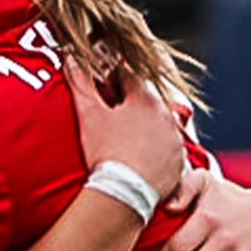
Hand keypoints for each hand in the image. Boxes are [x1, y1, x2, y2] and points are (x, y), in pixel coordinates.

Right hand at [67, 60, 186, 203]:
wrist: (125, 194)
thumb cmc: (106, 152)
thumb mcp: (88, 114)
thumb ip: (80, 82)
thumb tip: (70, 56)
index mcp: (145, 98)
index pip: (130, 74)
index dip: (113, 75)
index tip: (104, 81)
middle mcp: (166, 115)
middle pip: (148, 98)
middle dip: (132, 100)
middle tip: (114, 110)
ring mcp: (175, 140)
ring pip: (161, 123)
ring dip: (147, 124)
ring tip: (128, 135)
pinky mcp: (179, 164)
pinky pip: (169, 149)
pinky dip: (158, 149)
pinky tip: (142, 156)